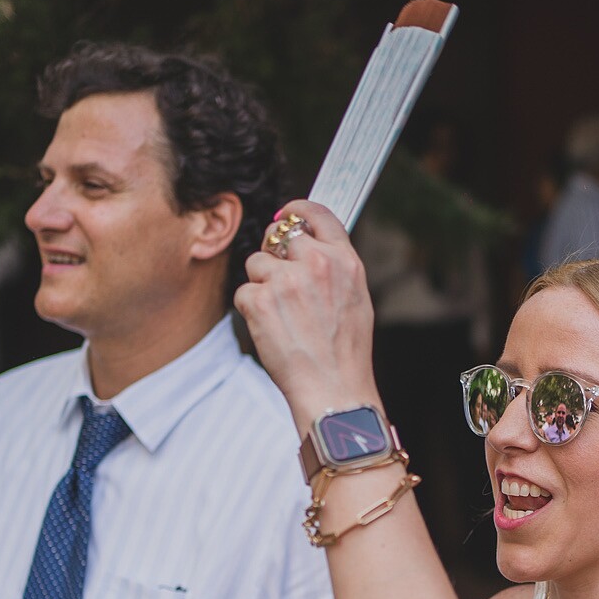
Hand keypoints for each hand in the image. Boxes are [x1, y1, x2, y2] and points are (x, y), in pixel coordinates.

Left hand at [232, 200, 380, 426]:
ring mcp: (286, 280)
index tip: (285, 214)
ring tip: (283, 316)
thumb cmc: (345, 351)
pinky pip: (243, 291)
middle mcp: (317, 263)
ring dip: (261, 285)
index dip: (297, 210)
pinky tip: (272, 330)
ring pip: (256, 263)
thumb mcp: (355, 298)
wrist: (333, 388)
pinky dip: (251, 310)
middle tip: (281, 283)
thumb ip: (334, 265)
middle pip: (280, 236)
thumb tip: (308, 243)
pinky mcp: (259, 300)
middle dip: (275, 254)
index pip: (318, 213)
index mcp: (345, 260)